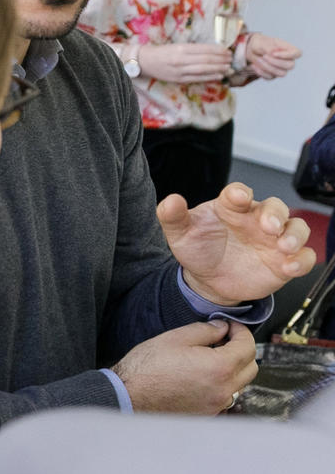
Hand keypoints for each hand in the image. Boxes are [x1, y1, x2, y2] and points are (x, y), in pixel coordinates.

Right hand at [111, 318, 257, 413]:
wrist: (128, 396)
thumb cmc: (146, 369)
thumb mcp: (175, 338)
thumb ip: (205, 330)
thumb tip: (221, 328)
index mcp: (220, 368)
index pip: (247, 346)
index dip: (241, 331)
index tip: (231, 326)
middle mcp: (224, 390)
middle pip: (251, 367)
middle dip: (241, 350)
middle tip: (224, 340)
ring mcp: (217, 405)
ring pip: (240, 384)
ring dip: (233, 369)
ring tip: (211, 359)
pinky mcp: (207, 414)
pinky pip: (225, 397)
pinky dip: (221, 384)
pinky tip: (202, 377)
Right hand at [136, 42, 233, 82]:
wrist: (144, 62)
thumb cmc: (161, 52)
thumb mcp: (176, 46)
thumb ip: (193, 49)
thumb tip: (212, 51)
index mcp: (181, 49)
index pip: (205, 49)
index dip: (218, 50)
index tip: (227, 50)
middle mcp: (181, 60)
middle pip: (206, 60)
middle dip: (221, 60)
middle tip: (231, 59)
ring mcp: (180, 71)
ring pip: (204, 70)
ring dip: (218, 68)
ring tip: (228, 67)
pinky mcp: (179, 80)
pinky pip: (198, 79)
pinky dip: (210, 77)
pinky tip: (219, 76)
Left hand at [163, 181, 316, 304]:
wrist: (208, 280)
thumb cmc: (198, 249)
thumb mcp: (181, 234)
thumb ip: (173, 217)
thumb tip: (171, 201)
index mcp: (231, 208)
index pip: (239, 193)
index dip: (240, 193)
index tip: (239, 197)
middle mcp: (257, 220)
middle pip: (275, 207)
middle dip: (275, 214)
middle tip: (269, 227)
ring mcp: (273, 240)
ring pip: (296, 228)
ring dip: (295, 235)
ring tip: (284, 246)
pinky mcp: (284, 261)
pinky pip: (303, 257)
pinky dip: (301, 260)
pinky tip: (289, 267)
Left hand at [244, 32, 300, 80]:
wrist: (252, 50)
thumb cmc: (260, 44)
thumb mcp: (263, 43)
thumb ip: (269, 47)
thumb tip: (274, 52)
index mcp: (289, 49)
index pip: (297, 53)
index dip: (288, 55)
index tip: (274, 53)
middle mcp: (288, 60)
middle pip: (290, 66)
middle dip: (275, 62)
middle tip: (264, 56)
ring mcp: (282, 68)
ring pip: (282, 73)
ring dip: (268, 67)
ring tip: (258, 59)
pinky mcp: (273, 75)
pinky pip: (270, 77)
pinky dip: (261, 72)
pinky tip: (254, 65)